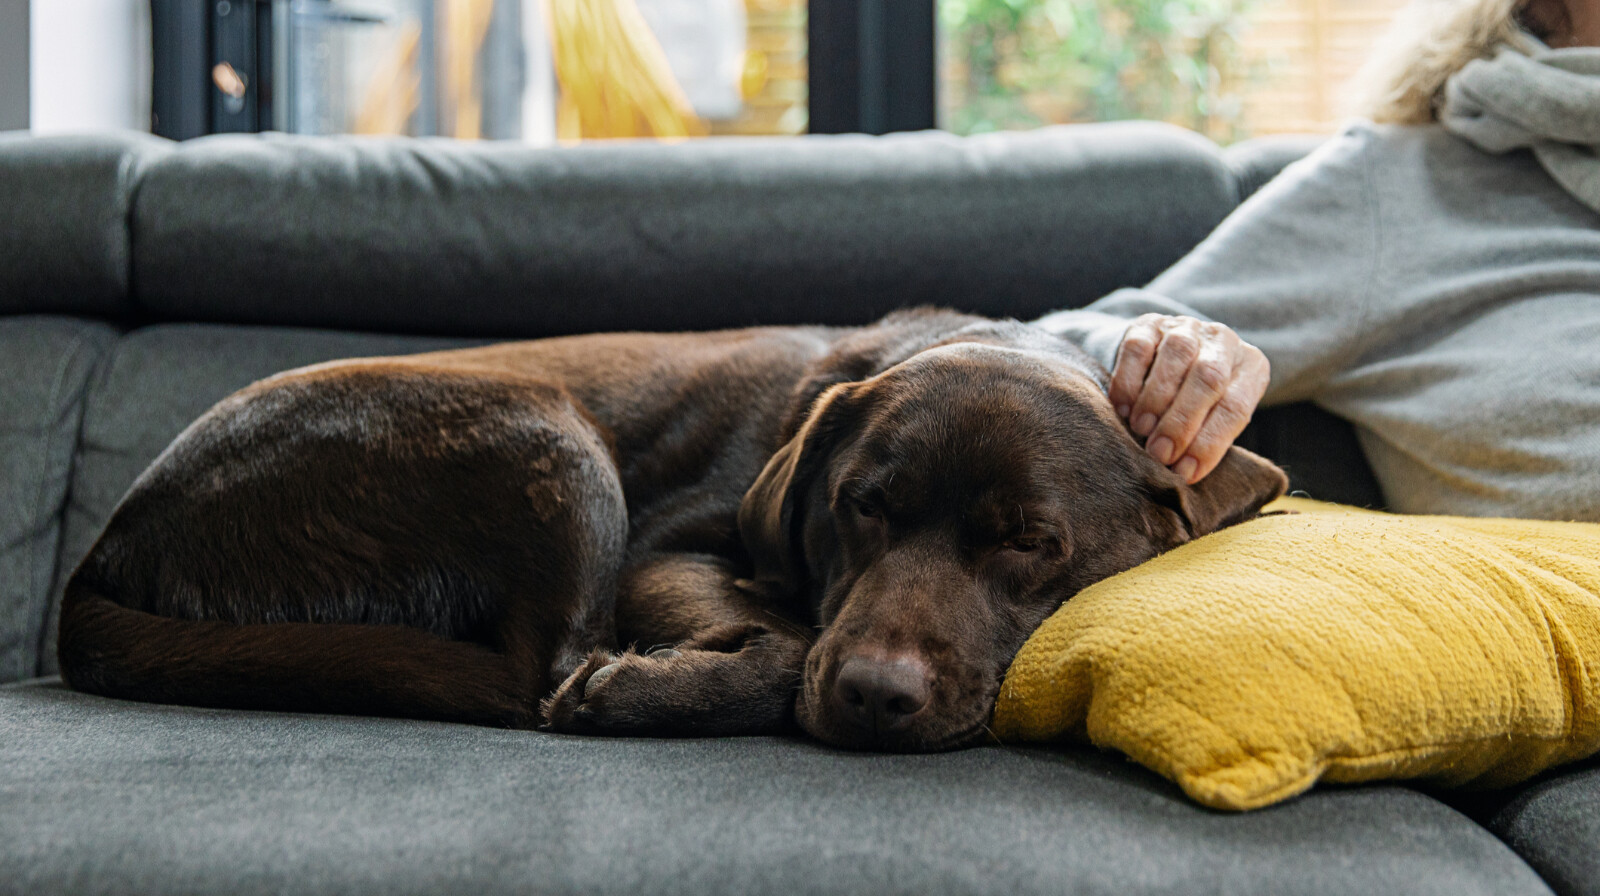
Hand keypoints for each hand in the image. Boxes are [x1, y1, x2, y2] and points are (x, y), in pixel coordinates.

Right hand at [1110, 314, 1268, 483]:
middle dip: (1182, 421)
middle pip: (1208, 378)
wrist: (1168, 361)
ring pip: (1177, 355)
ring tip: (1141, 431)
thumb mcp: (1214, 419)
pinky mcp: (1149, 323)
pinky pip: (1138, 348)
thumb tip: (1183, 473)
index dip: (1210, 442)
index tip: (1185, 472)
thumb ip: (1207, 440)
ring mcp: (1186, 327)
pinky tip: (1123, 409)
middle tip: (1160, 454)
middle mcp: (1223, 340)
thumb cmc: (1198, 404)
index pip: (1235, 407)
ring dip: (1156, 399)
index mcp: (1250, 367)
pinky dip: (1128, 382)